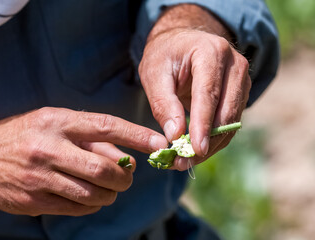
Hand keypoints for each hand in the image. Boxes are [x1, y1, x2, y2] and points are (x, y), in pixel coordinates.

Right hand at [0, 107, 167, 215]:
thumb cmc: (25, 136)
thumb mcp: (55, 124)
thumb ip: (91, 139)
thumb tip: (128, 158)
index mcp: (57, 122)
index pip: (106, 126)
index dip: (137, 135)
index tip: (160, 143)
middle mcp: (49, 148)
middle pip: (103, 169)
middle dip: (124, 177)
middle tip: (127, 178)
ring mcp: (40, 177)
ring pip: (93, 193)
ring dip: (110, 193)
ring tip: (109, 188)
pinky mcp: (35, 200)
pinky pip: (77, 207)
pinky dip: (92, 203)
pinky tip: (90, 196)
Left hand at [139, 5, 250, 169]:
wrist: (182, 43)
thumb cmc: (164, 56)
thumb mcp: (154, 74)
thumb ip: (163, 103)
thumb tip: (175, 135)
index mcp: (211, 52)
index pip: (209, 94)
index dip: (202, 125)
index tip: (195, 150)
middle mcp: (234, 65)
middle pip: (225, 111)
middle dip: (206, 141)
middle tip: (182, 163)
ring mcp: (242, 79)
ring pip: (232, 122)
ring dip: (211, 145)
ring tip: (185, 161)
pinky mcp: (241, 93)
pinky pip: (231, 123)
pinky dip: (215, 140)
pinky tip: (197, 151)